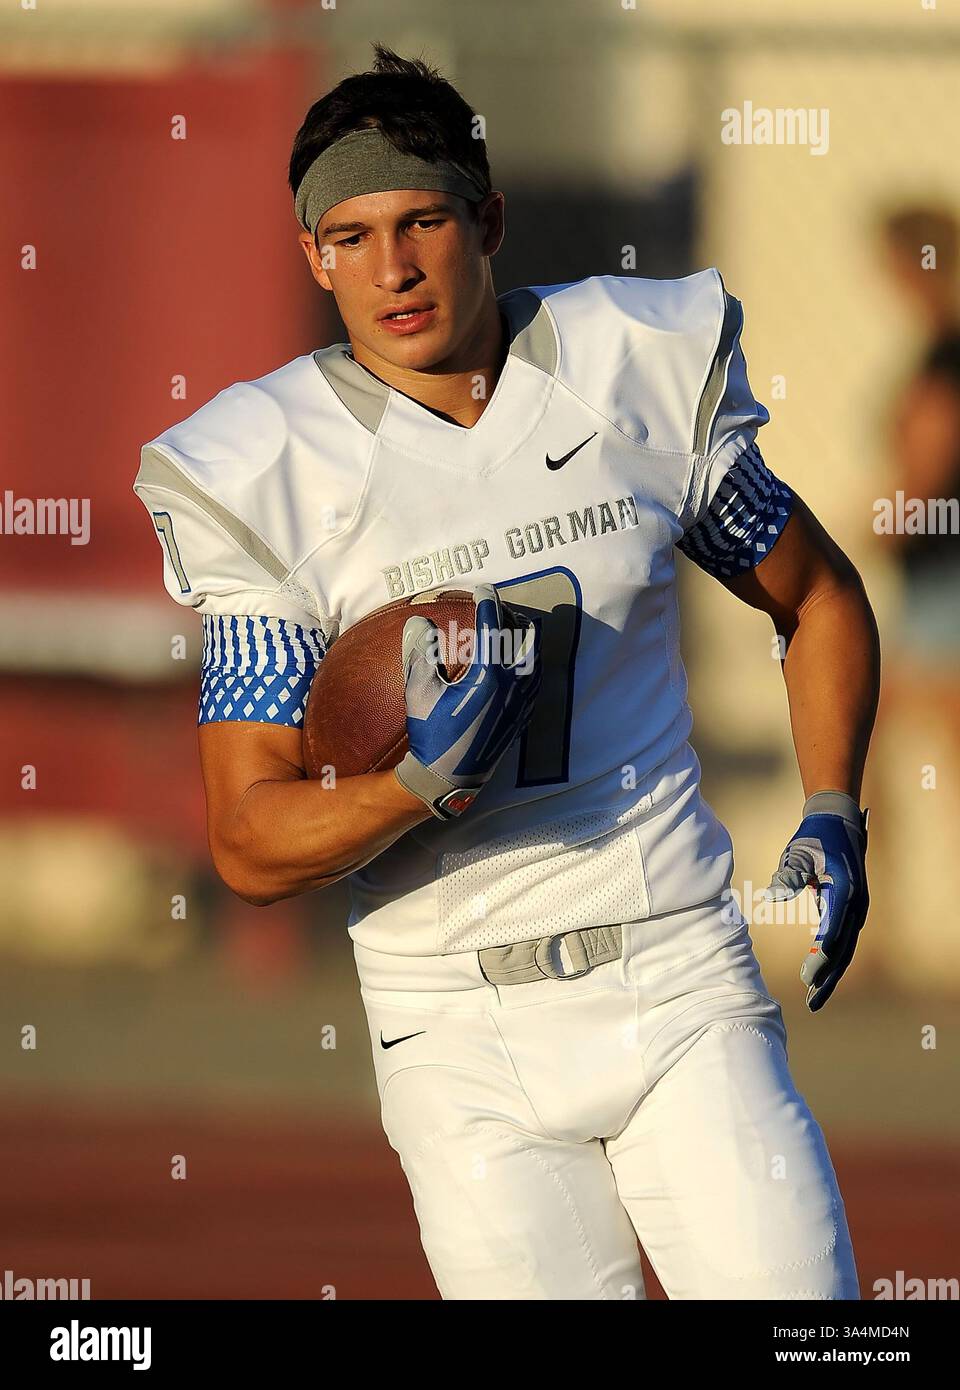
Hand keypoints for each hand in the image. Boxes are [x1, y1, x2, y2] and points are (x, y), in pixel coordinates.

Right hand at [393, 584, 541, 818]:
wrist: (449, 777)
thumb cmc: (432, 734)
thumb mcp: (420, 692)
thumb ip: (421, 653)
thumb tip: (418, 620)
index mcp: (489, 676)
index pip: (492, 628)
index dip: (488, 603)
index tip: (482, 589)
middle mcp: (513, 686)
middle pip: (523, 638)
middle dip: (510, 617)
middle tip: (496, 608)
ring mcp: (522, 702)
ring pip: (533, 658)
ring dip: (523, 639)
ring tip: (509, 629)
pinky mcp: (524, 715)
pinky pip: (535, 679)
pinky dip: (528, 662)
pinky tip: (517, 662)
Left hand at [762, 791, 869, 1011]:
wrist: (837, 823)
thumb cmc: (814, 837)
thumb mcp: (799, 851)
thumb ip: (788, 873)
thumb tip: (774, 895)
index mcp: (844, 888)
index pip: (834, 928)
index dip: (822, 956)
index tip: (808, 977)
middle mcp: (856, 903)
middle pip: (843, 947)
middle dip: (827, 976)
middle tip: (810, 1001)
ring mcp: (856, 908)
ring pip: (844, 948)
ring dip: (830, 974)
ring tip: (813, 999)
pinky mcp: (849, 911)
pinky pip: (841, 940)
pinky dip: (829, 959)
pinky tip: (816, 976)